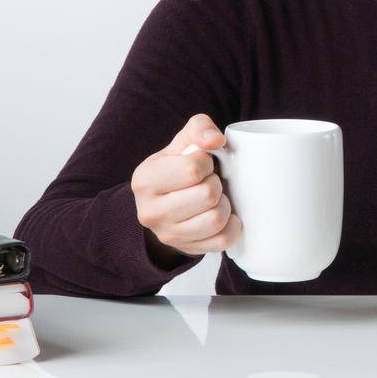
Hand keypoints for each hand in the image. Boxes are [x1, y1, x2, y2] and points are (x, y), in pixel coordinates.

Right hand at [131, 113, 243, 265]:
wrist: (169, 201)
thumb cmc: (178, 166)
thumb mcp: (184, 140)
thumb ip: (200, 128)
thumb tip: (216, 141)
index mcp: (145, 180)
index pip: (193, 169)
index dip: (207, 162)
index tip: (202, 164)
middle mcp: (150, 211)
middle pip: (207, 195)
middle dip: (216, 184)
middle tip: (210, 181)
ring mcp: (167, 234)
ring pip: (216, 219)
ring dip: (224, 205)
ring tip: (216, 198)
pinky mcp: (187, 249)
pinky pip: (223, 241)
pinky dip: (231, 226)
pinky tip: (224, 216)